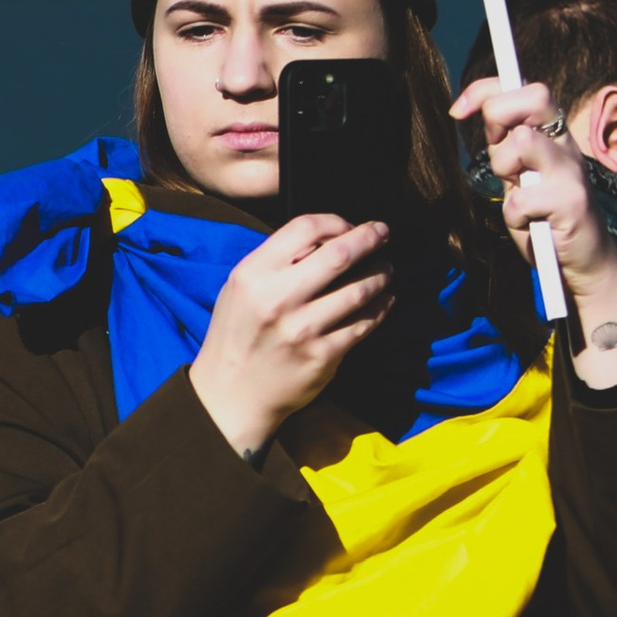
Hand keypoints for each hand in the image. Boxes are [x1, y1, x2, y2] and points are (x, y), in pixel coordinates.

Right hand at [188, 215, 392, 459]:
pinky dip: (380, 308)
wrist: (230, 394)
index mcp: (253, 274)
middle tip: (383, 234)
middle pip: (338, 254)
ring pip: (358, 290)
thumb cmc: (237, 336)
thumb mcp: (240, 290)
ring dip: (380, 275)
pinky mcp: (322, 356)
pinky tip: (385, 301)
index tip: (350, 226)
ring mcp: (302, 329)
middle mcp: (277, 298)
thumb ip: (275, 263)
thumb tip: (327, 239)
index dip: (336, 222)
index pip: (304, 228)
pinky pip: (363, 324)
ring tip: (386, 270)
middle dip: (369, 239)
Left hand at [449, 78, 616, 386]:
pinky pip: (520, 199)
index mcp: (553, 136)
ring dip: (504, 169)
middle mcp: (566, 147)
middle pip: (535, 97)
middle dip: (500, 116)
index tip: (458, 110)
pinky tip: (529, 225)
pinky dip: (515, 216)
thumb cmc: (545, 217)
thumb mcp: (520, 174)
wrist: (583, 261)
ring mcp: (572, 173)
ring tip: (518, 194)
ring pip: (522, 142)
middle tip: (497, 151)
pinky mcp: (572, 203)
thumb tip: (474, 109)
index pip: (528, 89)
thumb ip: (504, 144)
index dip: (486, 90)